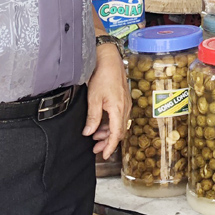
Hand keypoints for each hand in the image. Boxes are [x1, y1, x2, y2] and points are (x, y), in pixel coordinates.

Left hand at [84, 43, 130, 157]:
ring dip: (108, 133)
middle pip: (119, 131)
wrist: (109, 58)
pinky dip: (110, 123)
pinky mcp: (123, 99)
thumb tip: (89, 133)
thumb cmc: (102, 76)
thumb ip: (93, 117)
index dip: (110, 147)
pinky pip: (119, 116)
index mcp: (118, 109)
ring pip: (119, 124)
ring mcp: (125, 103)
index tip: (104, 155)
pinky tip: (100, 124)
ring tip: (95, 137)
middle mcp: (125, 108)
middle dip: (108, 142)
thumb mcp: (93, 98)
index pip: (116, 134)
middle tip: (96, 149)